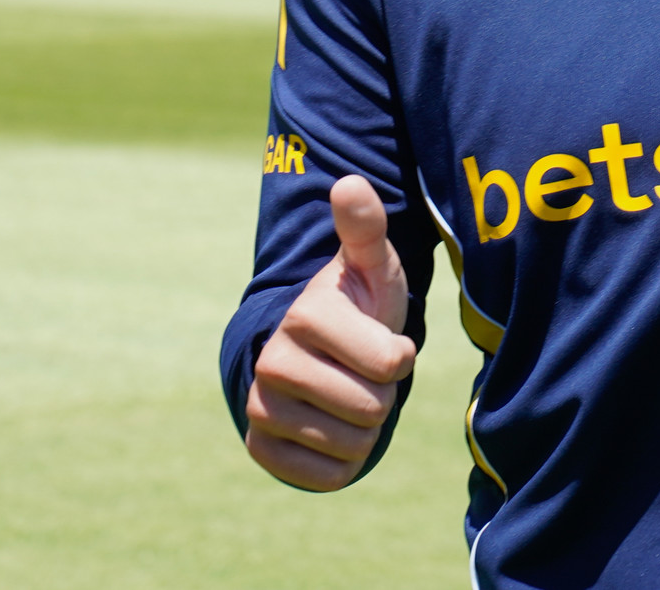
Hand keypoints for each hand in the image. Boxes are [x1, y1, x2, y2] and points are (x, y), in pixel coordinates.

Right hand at [245, 174, 415, 490]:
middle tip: (363, 370)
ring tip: (348, 393)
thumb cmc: (355, 304)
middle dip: (382, 394)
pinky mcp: (259, 447)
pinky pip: (327, 476)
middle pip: (374, 409)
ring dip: (365, 427)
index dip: (399, 356)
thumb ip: (365, 227)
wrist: (311, 351)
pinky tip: (331, 427)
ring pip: (353, 445)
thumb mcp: (370, 265)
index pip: (392, 364)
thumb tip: (350, 183)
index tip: (381, 340)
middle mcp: (274, 361)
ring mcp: (261, 406)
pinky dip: (342, 461)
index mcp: (307, 315)